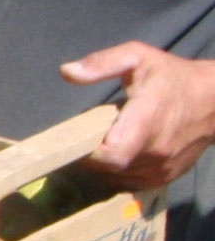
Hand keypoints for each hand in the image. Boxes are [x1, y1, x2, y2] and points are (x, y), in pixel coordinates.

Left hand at [58, 44, 214, 189]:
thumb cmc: (173, 77)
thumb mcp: (137, 57)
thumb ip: (102, 63)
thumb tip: (66, 71)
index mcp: (146, 122)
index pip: (110, 154)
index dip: (89, 152)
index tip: (80, 137)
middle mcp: (155, 150)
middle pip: (109, 168)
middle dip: (93, 156)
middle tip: (90, 137)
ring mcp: (163, 167)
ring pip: (119, 178)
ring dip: (107, 166)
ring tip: (109, 143)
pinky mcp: (167, 176)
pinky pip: (134, 183)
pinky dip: (122, 174)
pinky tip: (123, 154)